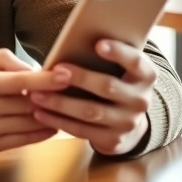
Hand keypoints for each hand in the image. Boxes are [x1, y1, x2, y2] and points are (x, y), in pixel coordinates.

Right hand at [0, 49, 69, 157]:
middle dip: (52, 98)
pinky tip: (50, 124)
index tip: (66, 75)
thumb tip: (32, 67)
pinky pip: (24, 141)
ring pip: (30, 123)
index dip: (46, 79)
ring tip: (62, 107)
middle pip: (29, 104)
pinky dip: (41, 133)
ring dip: (50, 116)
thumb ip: (2, 58)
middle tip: (70, 91)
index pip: (20, 81)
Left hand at [28, 40, 155, 156]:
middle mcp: (140, 100)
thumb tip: (71, 41)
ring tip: (36, 95)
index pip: (136, 61)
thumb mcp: (120, 70)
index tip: (98, 43)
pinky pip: (82, 130)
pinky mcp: (113, 140)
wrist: (130, 125)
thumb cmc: (116, 84)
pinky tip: (40, 113)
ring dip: (60, 103)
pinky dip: (58, 121)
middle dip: (80, 78)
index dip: (118, 52)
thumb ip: (105, 58)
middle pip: (108, 87)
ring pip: (91, 112)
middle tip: (55, 71)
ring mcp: (128, 123)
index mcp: (145, 76)